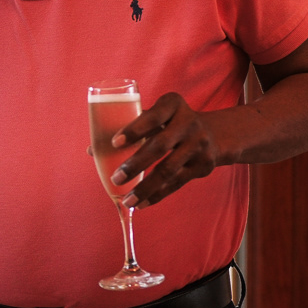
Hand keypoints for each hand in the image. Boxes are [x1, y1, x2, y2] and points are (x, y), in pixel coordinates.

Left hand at [111, 92, 228, 207]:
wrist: (215, 134)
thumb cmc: (170, 124)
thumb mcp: (156, 117)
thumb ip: (127, 129)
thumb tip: (93, 150)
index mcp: (173, 104)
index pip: (153, 115)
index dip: (134, 129)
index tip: (114, 143)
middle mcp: (190, 122)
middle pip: (160, 145)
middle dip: (136, 164)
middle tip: (116, 178)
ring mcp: (199, 144)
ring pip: (169, 169)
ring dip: (145, 187)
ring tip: (127, 200)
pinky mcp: (204, 165)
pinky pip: (177, 183)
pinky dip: (158, 195)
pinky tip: (142, 203)